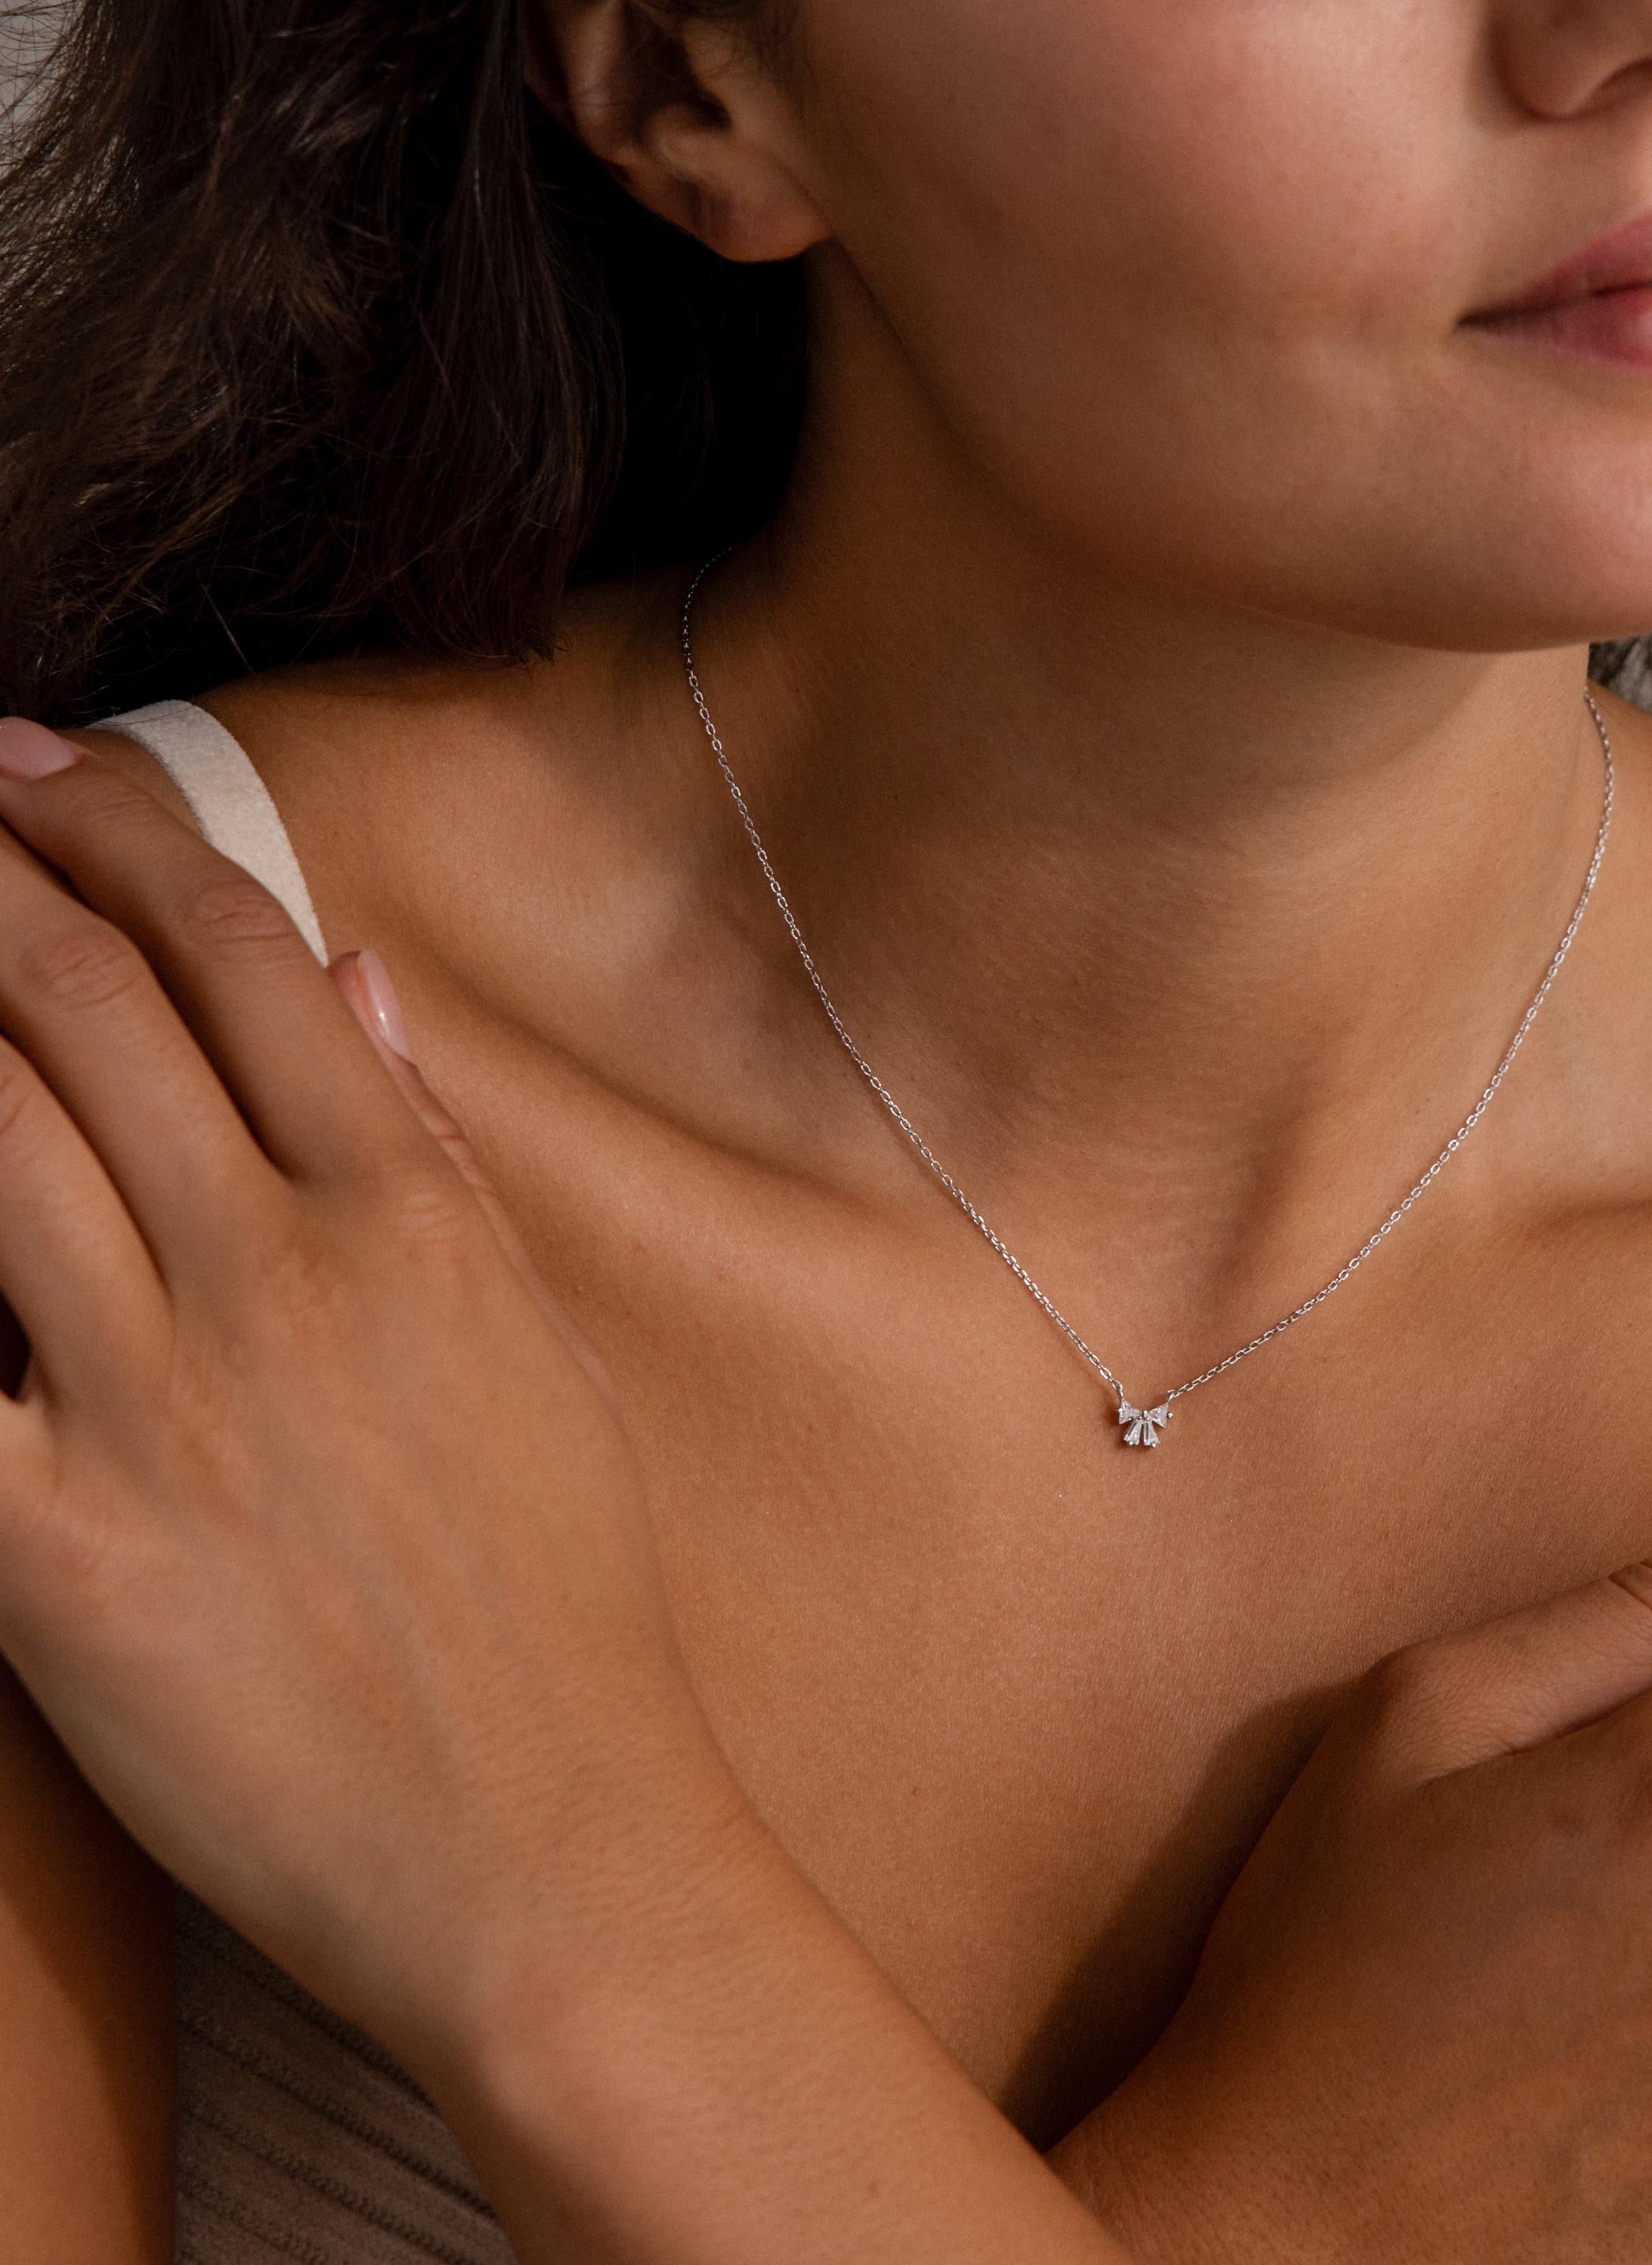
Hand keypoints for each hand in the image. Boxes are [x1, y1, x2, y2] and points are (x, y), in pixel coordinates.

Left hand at [0, 719, 734, 2068]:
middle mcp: (280, 1281)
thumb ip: (432, 1159)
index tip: (33, 761)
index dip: (118, 830)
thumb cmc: (565, 1605)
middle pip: (80, 1005)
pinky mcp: (47, 1560)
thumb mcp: (534, 1351)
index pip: (236, 960)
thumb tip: (356, 985)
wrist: (550, 1849)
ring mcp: (158, 1411)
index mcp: (410, 1224)